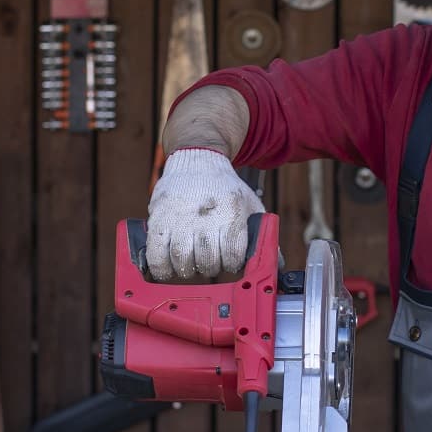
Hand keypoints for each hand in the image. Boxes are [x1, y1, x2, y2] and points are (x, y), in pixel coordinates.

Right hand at [146, 148, 263, 279]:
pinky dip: (162, 269)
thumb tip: (276, 265)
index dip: (233, 264)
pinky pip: (156, 255)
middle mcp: (206, 217)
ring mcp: (180, 219)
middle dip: (211, 268)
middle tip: (209, 261)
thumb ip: (264, 236)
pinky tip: (168, 268)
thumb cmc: (226, 190)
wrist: (198, 160)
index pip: (233, 254)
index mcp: (231, 213)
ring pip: (182, 261)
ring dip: (188, 270)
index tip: (230, 260)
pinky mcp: (159, 220)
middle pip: (208, 261)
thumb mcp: (251, 206)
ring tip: (191, 263)